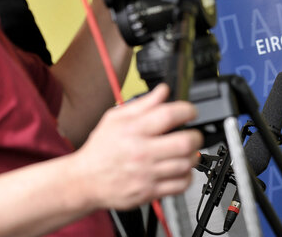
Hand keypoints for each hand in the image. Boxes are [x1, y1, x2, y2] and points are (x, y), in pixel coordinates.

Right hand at [74, 83, 202, 209]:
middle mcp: (141, 152)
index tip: (190, 112)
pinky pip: (179, 185)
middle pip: (184, 143)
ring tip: (187, 152)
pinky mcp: (149, 192)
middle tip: (193, 134)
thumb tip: (163, 90)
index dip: (187, 110)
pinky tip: (181, 169)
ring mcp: (146, 174)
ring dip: (193, 156)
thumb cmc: (100, 149)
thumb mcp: (115, 118)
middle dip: (196, 136)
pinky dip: (187, 176)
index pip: (169, 115)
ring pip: (185, 164)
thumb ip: (143, 104)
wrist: (85, 180)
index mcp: (134, 130)